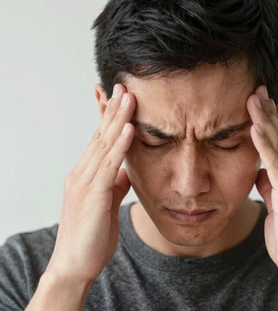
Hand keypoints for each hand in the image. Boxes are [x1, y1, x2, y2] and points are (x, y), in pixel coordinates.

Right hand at [46, 84, 134, 283]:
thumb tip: (126, 169)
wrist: (75, 265)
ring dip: (117, 119)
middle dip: (113, 109)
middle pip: (100, 135)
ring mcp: (85, 183)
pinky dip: (119, 145)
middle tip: (123, 86)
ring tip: (129, 98)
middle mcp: (82, 173)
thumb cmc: (91, 234)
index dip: (108, 117)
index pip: (99, 139)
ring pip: (103, 145)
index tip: (117, 97)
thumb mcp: (107, 202)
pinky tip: (129, 129)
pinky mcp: (92, 196)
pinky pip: (108, 166)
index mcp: (86, 174)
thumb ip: (115, 183)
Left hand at [247, 85, 277, 284]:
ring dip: (265, 120)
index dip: (271, 120)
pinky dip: (265, 145)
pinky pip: (276, 165)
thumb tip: (259, 170)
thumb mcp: (277, 204)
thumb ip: (271, 184)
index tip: (260, 101)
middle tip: (256, 89)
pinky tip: (256, 128)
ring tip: (253, 98)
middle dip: (268, 112)